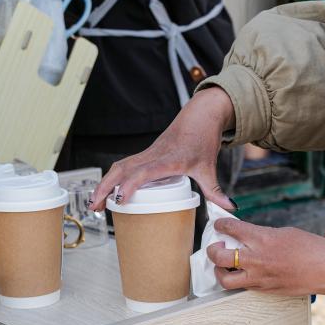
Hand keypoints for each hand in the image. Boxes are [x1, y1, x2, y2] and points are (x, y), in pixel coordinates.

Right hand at [90, 87, 235, 210]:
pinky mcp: (145, 154)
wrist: (200, 116)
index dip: (131, 185)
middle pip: (122, 170)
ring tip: (94, 204)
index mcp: (168, 159)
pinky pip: (123, 165)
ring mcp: (146, 154)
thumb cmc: (203, 140)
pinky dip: (112, 178)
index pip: (144, 172)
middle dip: (105, 188)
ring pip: (119, 167)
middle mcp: (153, 156)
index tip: (121, 199)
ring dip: (104, 183)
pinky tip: (105, 192)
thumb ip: (215, 189)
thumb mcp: (209, 167)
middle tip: (94, 207)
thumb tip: (229, 207)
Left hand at [206, 218, 324, 295]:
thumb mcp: (285, 233)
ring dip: (219, 271)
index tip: (220, 225)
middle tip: (216, 247)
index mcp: (262, 238)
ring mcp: (259, 277)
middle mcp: (256, 258)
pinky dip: (238, 280)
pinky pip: (243, 287)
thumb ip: (264, 235)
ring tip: (224, 266)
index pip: (230, 228)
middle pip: (218, 256)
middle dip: (212, 250)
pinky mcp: (265, 290)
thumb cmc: (312, 248)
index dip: (221, 224)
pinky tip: (243, 274)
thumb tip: (250, 236)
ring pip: (225, 279)